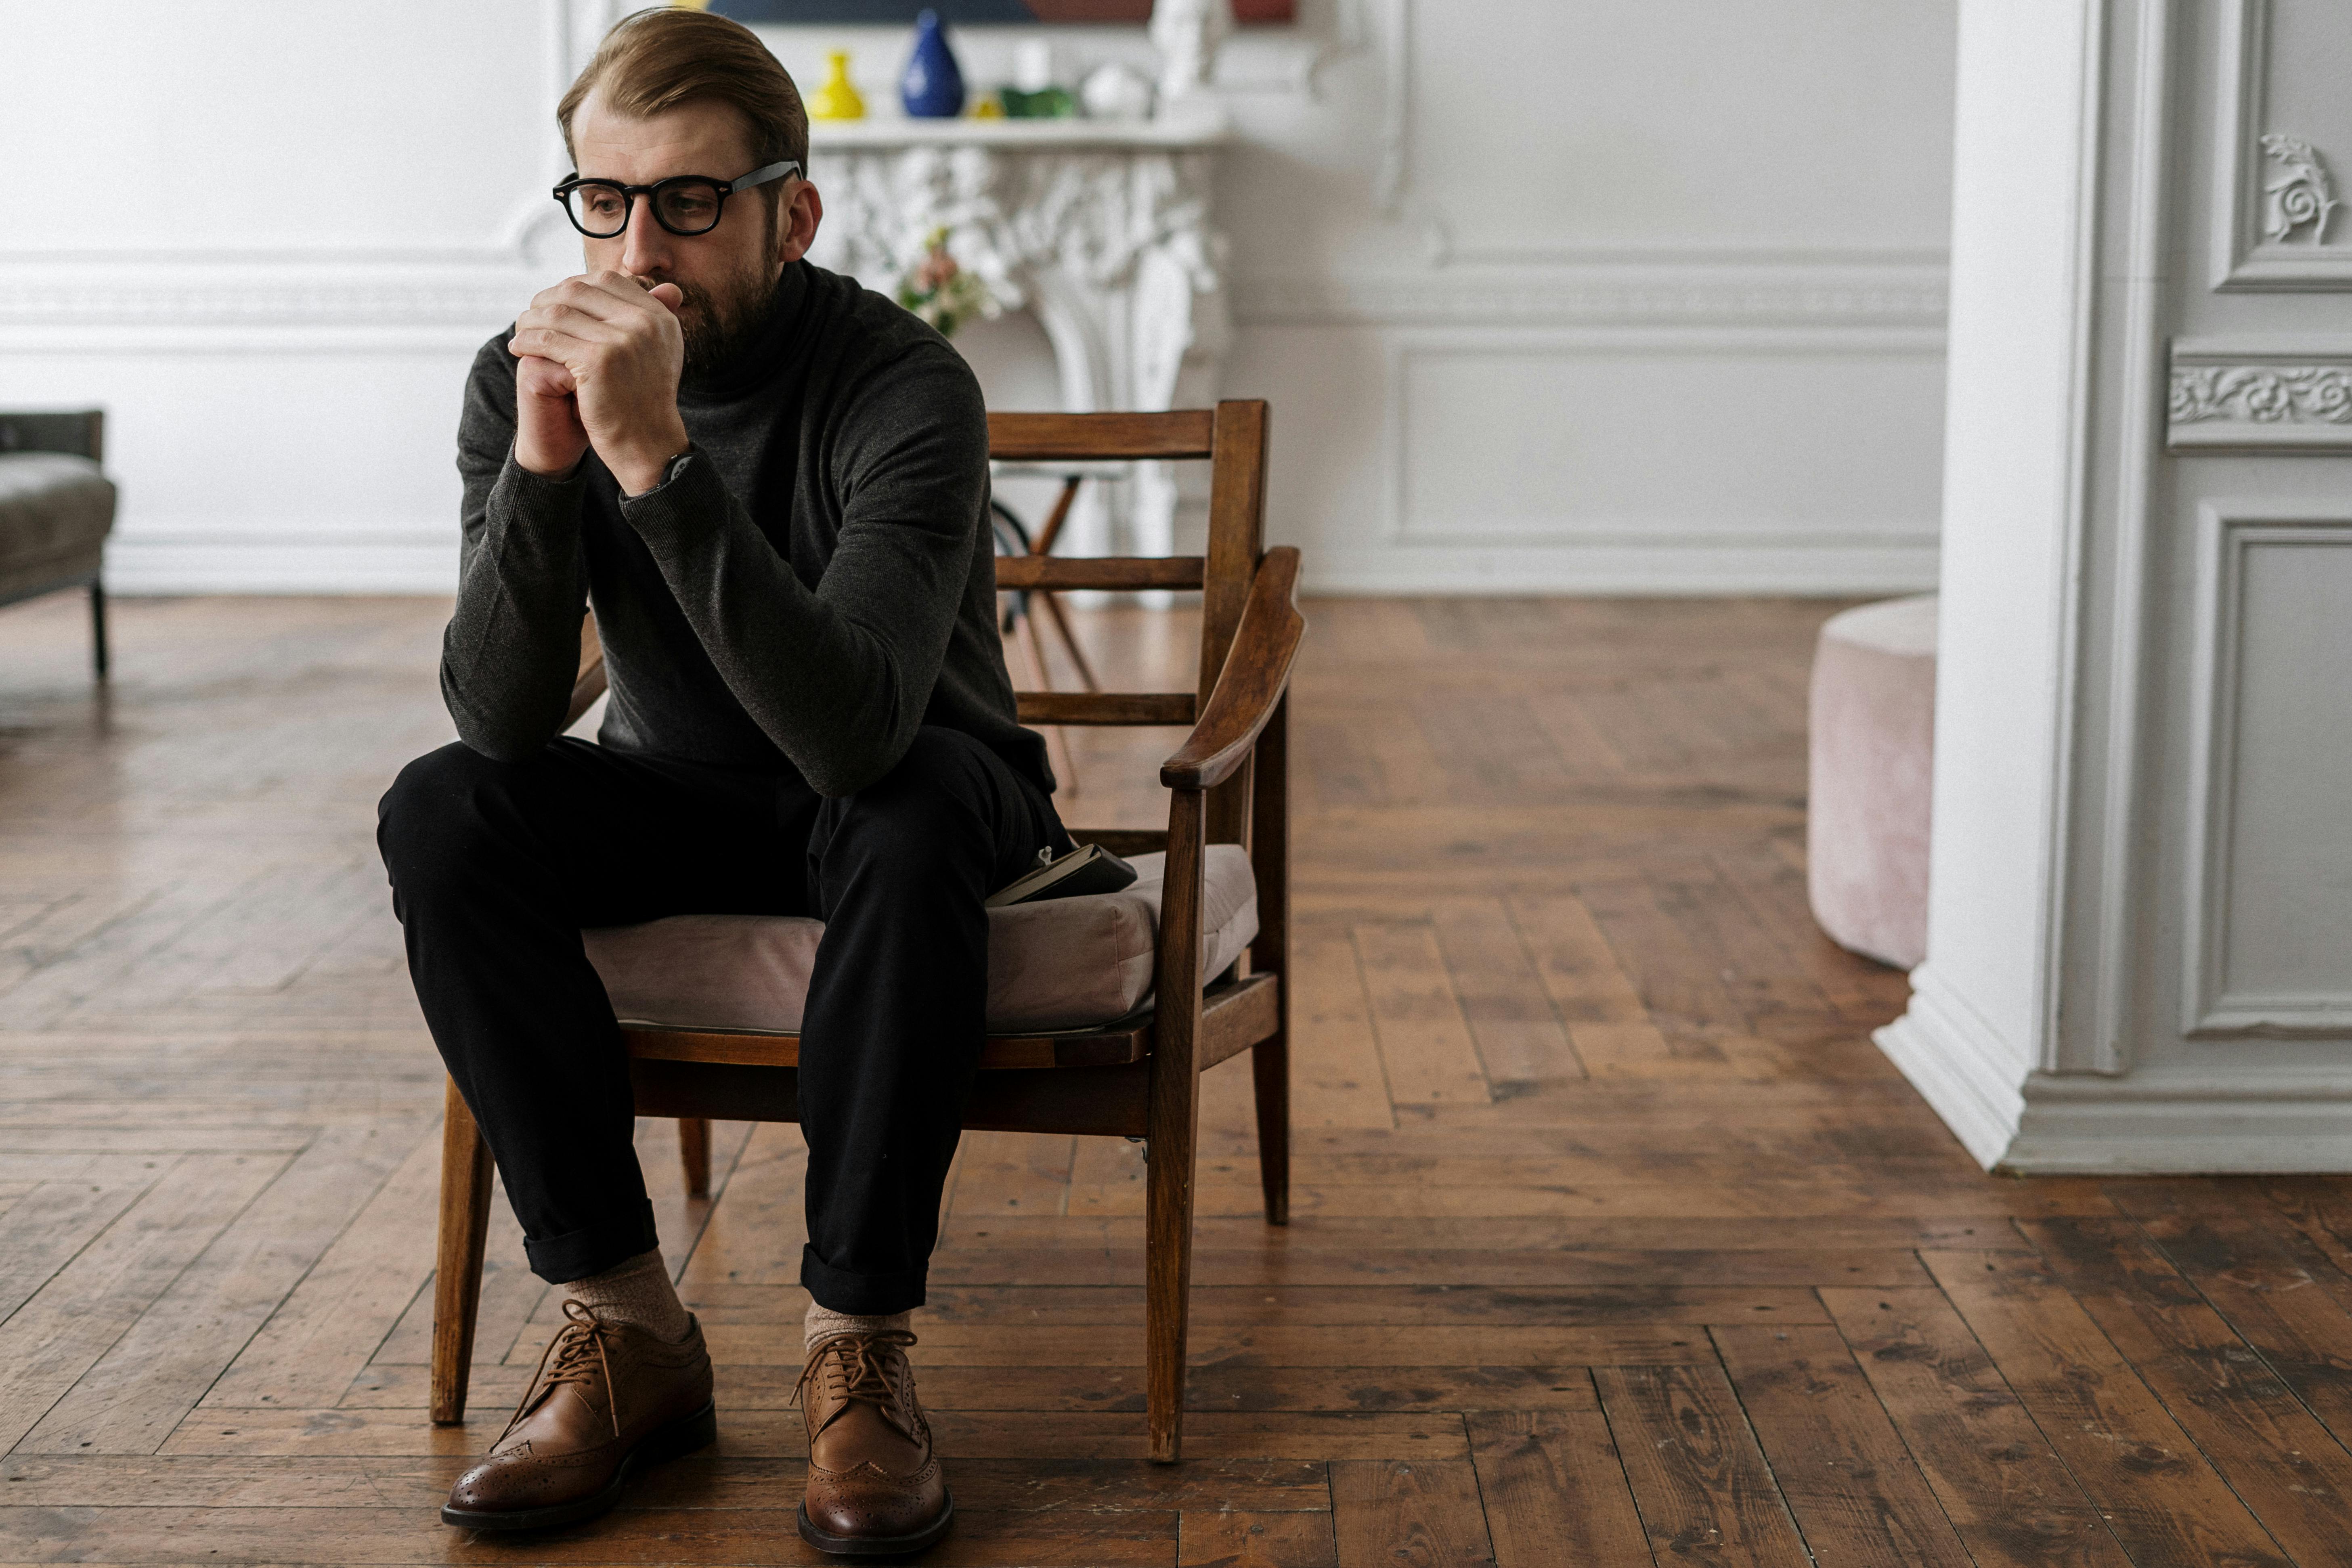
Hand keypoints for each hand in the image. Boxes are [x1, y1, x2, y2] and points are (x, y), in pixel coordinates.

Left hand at [509, 271, 689, 493]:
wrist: (648, 446)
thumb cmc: (644, 402)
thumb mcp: (657, 351)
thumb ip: (643, 317)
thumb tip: (640, 276)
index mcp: (659, 317)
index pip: (608, 280)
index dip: (575, 286)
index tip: (557, 302)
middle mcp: (646, 323)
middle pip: (580, 290)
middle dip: (548, 298)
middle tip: (531, 315)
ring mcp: (623, 340)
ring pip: (559, 312)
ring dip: (531, 319)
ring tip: (520, 331)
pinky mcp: (598, 361)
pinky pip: (549, 339)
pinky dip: (527, 340)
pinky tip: (518, 347)